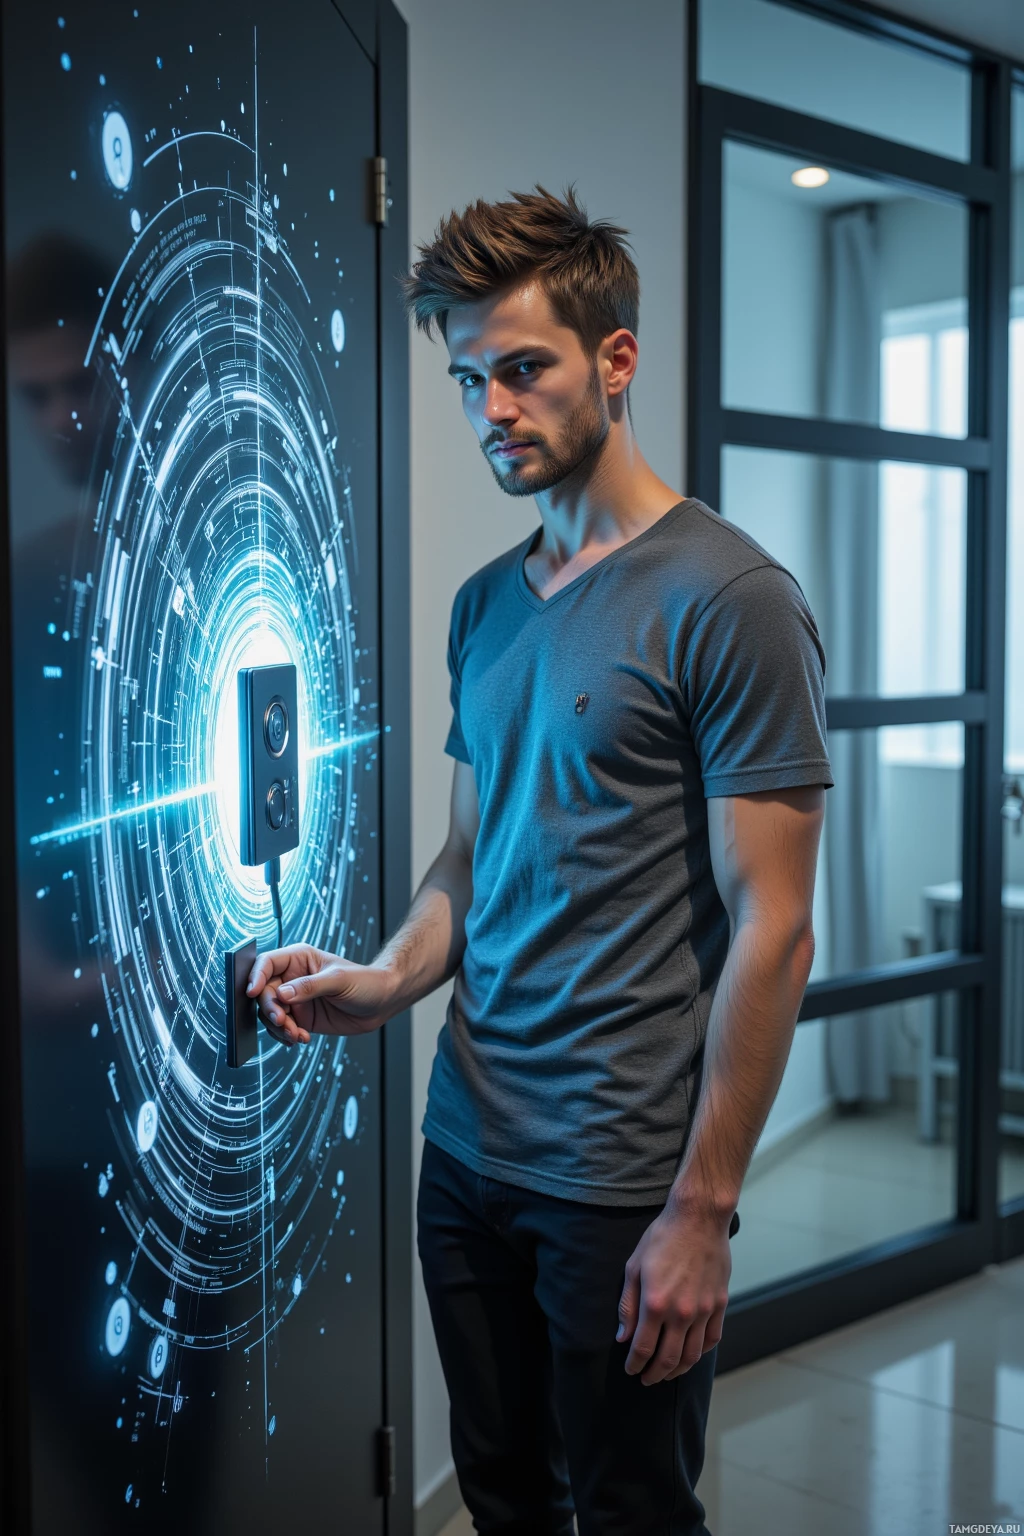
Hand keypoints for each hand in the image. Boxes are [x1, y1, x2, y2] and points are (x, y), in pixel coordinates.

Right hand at [246, 944, 396, 1047]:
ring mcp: (295, 999)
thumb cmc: (365, 982)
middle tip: (283, 1021)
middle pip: (264, 993)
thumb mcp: (338, 980)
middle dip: (270, 1010)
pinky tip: (301, 1039)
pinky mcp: (300, 1018)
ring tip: (296, 1035)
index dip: (256, 976)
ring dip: (278, 1027)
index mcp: (299, 959)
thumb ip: (309, 987)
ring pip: (270, 1014)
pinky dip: (286, 1036)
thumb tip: (282, 994)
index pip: (267, 963)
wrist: (382, 1002)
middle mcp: (292, 978)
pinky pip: (281, 1028)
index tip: (252, 992)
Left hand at [616, 1200, 731, 1384]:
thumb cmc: (663, 1237)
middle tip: (646, 1379)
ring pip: (692, 1355)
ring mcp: (704, 1310)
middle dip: (654, 1374)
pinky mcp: (720, 1304)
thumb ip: (628, 1305)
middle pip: (668, 1359)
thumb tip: (623, 1336)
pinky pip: (712, 1339)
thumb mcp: (634, 1266)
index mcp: (656, 1303)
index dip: (635, 1364)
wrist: (699, 1218)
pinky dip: (701, 1352)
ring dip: (677, 1369)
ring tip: (667, 1372)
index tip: (630, 1369)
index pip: (643, 1348)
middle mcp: (681, 1312)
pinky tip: (691, 1353)